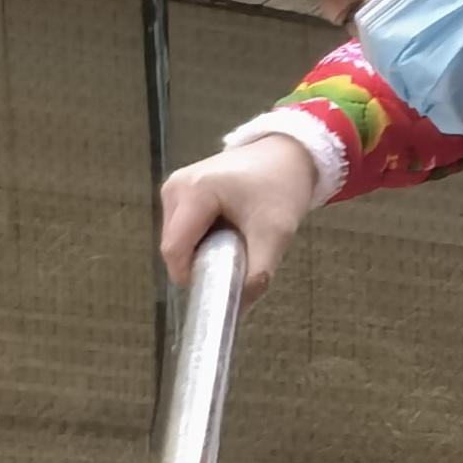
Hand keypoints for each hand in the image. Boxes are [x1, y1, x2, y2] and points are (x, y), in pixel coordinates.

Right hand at [157, 133, 320, 298]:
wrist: (288, 152)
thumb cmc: (281, 186)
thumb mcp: (276, 233)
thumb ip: (257, 274)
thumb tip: (239, 310)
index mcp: (193, 192)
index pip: (174, 251)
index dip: (193, 276)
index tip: (221, 282)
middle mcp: (175, 187)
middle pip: (174, 248)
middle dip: (200, 263)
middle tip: (234, 258)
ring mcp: (174, 188)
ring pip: (176, 242)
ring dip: (201, 252)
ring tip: (233, 239)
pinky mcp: (178, 191)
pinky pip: (181, 230)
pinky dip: (201, 239)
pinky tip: (225, 229)